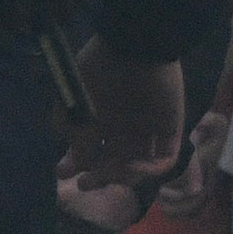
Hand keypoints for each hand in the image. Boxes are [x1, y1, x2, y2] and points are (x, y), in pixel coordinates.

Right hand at [67, 56, 187, 186]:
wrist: (138, 48)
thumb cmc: (100, 68)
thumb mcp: (71, 94)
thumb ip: (66, 122)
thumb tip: (70, 150)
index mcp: (101, 115)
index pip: (89, 145)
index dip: (75, 162)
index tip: (62, 173)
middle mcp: (123, 125)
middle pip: (112, 159)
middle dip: (97, 175)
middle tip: (83, 185)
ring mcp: (147, 129)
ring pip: (136, 164)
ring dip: (121, 176)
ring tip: (107, 176)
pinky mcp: (170, 129)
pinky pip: (164, 158)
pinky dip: (150, 169)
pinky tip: (134, 166)